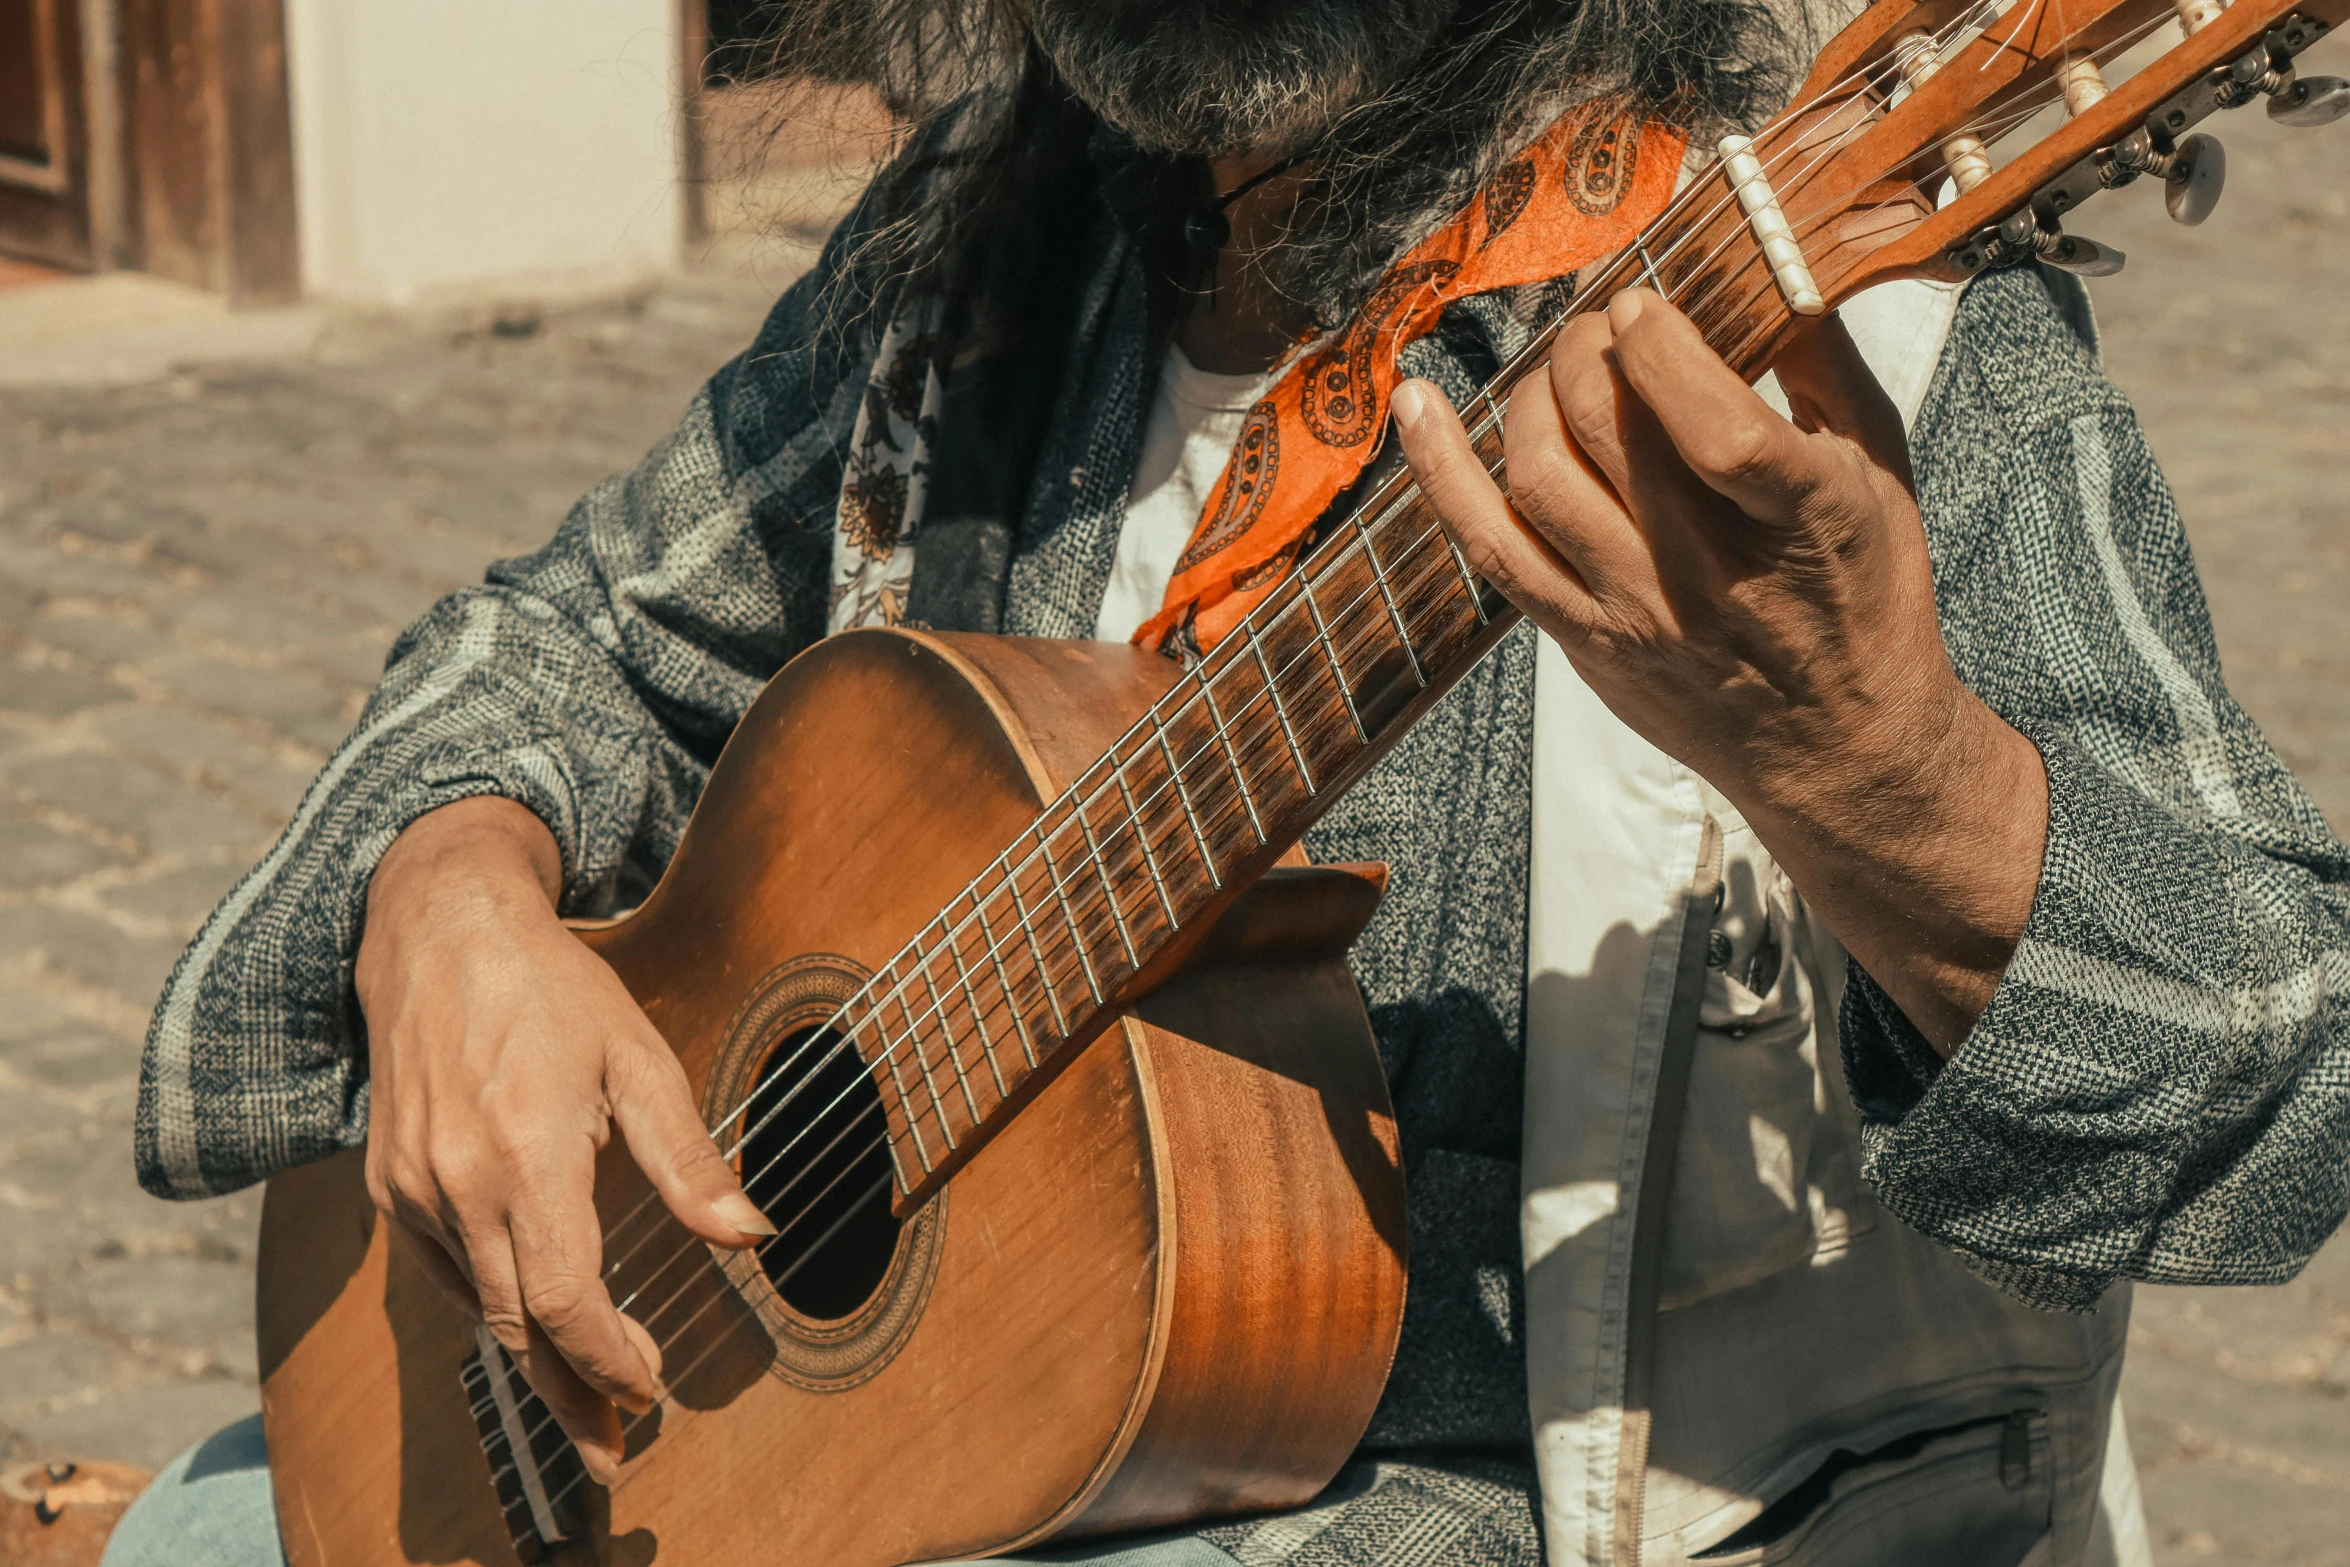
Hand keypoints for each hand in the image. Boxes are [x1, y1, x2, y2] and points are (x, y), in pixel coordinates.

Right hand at [355, 797, 772, 1482]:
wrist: (438, 931)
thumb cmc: (554, 989)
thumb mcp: (642, 1059)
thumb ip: (692, 1160)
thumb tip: (752, 1236)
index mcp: (527, 1155)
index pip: (564, 1300)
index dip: (609, 1362)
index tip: (652, 1391)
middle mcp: (457, 1184)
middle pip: (517, 1327)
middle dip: (571, 1397)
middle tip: (614, 1453)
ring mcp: (413, 1189)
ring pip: (479, 1309)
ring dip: (533, 1364)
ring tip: (587, 1404)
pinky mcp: (391, 1186)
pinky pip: (448, 1273)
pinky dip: (495, 1309)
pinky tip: (534, 1326)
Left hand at [1390, 288, 2047, 1050]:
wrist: (1836, 746)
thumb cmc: (1865, 592)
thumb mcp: (1880, 471)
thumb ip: (1824, 360)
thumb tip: (1772, 249)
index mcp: (1802, 517)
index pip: (1711, 425)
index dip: (1658, 346)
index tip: (1643, 301)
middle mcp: (1712, 570)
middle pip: (1607, 430)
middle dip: (1587, 347)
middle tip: (1600, 323)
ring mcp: (1637, 611)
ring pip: (1542, 476)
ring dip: (1532, 395)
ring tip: (1558, 369)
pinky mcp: (1582, 640)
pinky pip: (1488, 546)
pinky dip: (1441, 469)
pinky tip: (1417, 405)